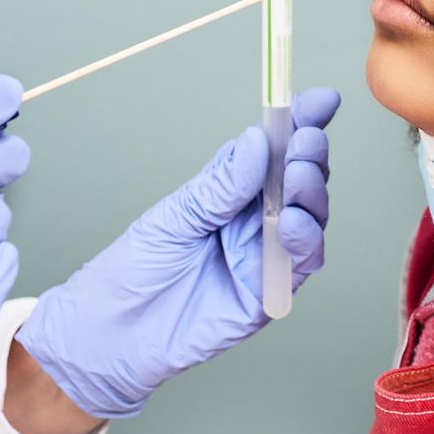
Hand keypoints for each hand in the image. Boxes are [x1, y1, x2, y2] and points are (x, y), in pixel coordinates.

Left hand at [14, 87, 339, 419]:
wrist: (113, 334)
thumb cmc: (135, 271)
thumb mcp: (174, 215)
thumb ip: (221, 184)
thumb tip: (258, 141)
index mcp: (234, 188)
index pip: (277, 147)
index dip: (302, 121)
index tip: (320, 99)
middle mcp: (258, 216)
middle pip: (302, 175)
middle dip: (311, 152)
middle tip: (305, 141)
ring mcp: (268, 251)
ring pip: (313, 214)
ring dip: (313, 191)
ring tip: (297, 179)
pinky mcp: (273, 290)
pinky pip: (304, 260)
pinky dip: (305, 238)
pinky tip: (292, 224)